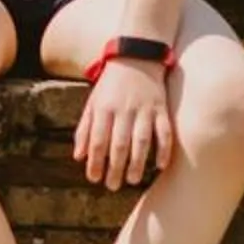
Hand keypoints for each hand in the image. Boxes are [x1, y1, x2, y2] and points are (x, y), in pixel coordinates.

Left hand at [74, 59, 174, 190]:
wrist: (136, 58)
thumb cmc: (111, 86)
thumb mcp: (92, 103)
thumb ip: (84, 129)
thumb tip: (78, 157)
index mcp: (104, 108)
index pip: (97, 139)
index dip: (95, 161)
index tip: (94, 178)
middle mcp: (124, 109)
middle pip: (119, 143)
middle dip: (115, 167)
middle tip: (112, 186)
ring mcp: (144, 109)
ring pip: (142, 140)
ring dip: (138, 162)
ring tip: (133, 180)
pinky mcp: (161, 108)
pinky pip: (164, 131)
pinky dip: (164, 149)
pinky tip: (161, 166)